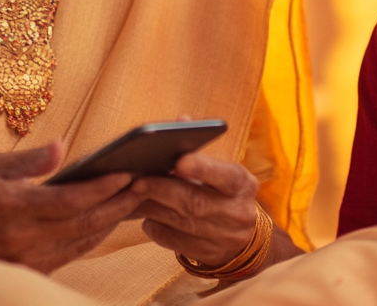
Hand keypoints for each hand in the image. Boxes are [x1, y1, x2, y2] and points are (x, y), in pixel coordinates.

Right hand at [0, 140, 143, 272]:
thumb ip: (28, 161)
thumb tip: (64, 147)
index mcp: (8, 206)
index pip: (70, 199)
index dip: (103, 187)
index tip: (128, 171)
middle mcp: (19, 238)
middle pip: (83, 223)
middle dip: (118, 204)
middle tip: (146, 185)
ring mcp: (24, 259)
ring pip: (81, 242)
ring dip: (110, 222)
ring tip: (134, 200)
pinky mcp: (26, 271)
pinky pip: (68, 255)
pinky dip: (91, 237)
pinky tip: (105, 221)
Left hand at [131, 152, 259, 266]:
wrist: (244, 238)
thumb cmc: (224, 193)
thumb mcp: (222, 171)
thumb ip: (200, 149)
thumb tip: (181, 121)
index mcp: (243, 185)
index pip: (225, 176)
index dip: (202, 168)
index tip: (179, 160)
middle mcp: (237, 213)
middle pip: (195, 202)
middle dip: (163, 189)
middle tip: (137, 180)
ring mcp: (224, 237)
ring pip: (181, 223)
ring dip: (153, 207)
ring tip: (132, 194)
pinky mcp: (208, 255)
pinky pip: (174, 242)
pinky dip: (156, 227)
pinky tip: (146, 215)